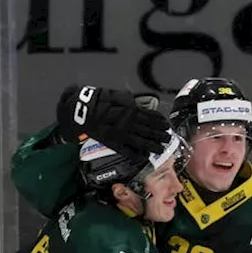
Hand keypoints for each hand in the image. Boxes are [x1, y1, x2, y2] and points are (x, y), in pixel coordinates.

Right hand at [56, 85, 170, 160]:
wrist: (83, 110)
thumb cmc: (100, 100)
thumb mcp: (119, 96)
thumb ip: (132, 102)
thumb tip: (140, 106)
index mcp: (132, 110)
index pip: (152, 117)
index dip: (161, 122)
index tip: (167, 125)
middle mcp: (130, 123)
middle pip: (150, 131)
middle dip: (160, 135)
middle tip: (168, 139)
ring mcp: (122, 134)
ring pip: (142, 142)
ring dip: (153, 146)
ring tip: (161, 149)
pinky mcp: (114, 143)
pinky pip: (128, 151)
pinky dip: (137, 154)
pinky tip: (144, 156)